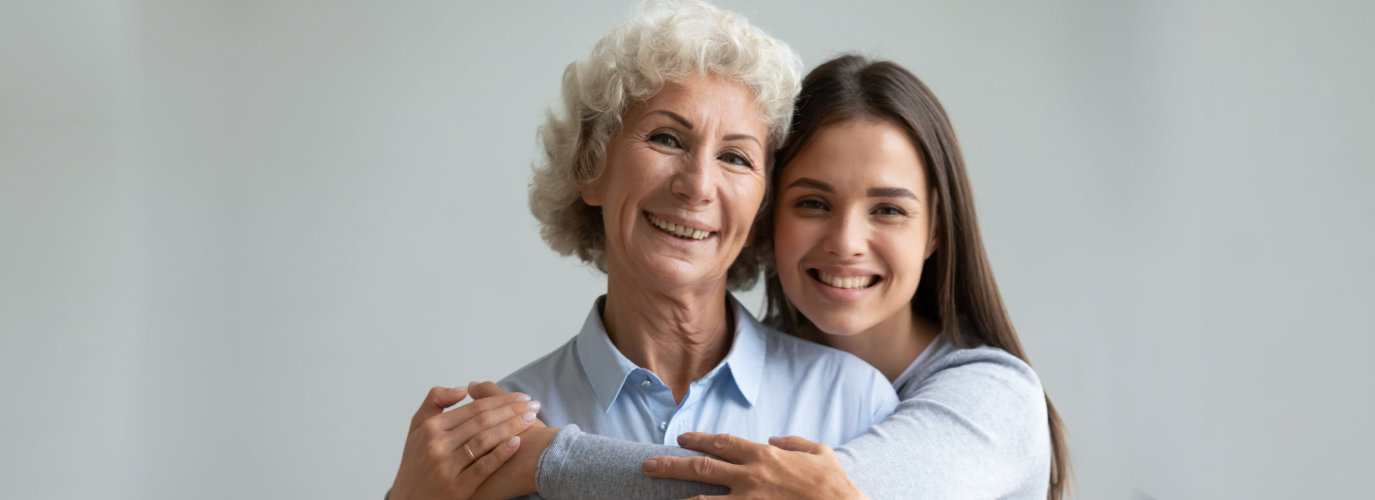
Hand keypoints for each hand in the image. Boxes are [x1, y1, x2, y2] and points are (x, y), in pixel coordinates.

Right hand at [389, 386, 541, 499]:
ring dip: (512, 427)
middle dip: (512, 410)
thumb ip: (435, 401)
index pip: (473, 408)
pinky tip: (517, 442)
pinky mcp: (457, 488)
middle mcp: (438, 445)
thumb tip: (464, 389)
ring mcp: (447, 467)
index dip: (501, 400)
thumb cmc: (416, 462)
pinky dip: (501, 453)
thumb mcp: (416, 428)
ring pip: (485, 440)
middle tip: (533, 405)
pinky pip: (484, 467)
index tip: (521, 397)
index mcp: (431, 427)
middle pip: (482, 421)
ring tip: (531, 420)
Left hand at [641, 432, 866, 499]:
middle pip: (701, 467)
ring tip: (655, 492)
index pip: (722, 443)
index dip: (699, 440)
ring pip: (703, 498)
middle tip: (648, 464)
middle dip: (671, 464)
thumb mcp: (820, 453)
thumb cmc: (834, 485)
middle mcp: (751, 476)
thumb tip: (776, 439)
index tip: (682, 439)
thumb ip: (795, 442)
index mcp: (765, 455)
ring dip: (677, 495)